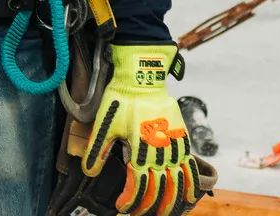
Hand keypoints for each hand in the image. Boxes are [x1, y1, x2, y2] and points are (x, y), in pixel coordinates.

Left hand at [83, 44, 203, 214]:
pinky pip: (190, 167)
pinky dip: (190, 185)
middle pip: (159, 189)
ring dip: (170, 201)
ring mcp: (174, 146)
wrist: (142, 78)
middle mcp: (160, 151)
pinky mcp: (182, 139)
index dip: (131, 200)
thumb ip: (98, 150)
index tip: (122, 207)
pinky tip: (187, 197)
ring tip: (161, 212)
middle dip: (149, 206)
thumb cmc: (120, 100)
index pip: (138, 185)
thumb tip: (89, 172)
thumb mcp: (105, 124)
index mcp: (139, 148)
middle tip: (139, 213)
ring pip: (177, 183)